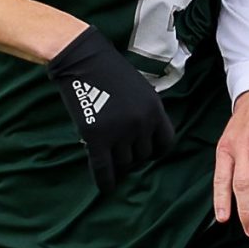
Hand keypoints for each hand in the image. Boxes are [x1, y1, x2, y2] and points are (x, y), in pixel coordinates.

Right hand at [48, 25, 176, 191]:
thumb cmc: (110, 72)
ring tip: (110, 163)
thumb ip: (146, 114)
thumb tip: (145, 142)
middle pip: (143, 156)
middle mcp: (141, 124)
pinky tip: (105, 187)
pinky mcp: (96, 137)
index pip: (165, 144)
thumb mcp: (140, 90)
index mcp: (155, 110)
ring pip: (124, 164)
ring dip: (118, 166)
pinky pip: (103, 168)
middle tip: (120, 154)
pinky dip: (105, 181)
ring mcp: (119, 132)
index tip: (145, 152)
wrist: (82, 60)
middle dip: (133, 158)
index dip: (155, 151)